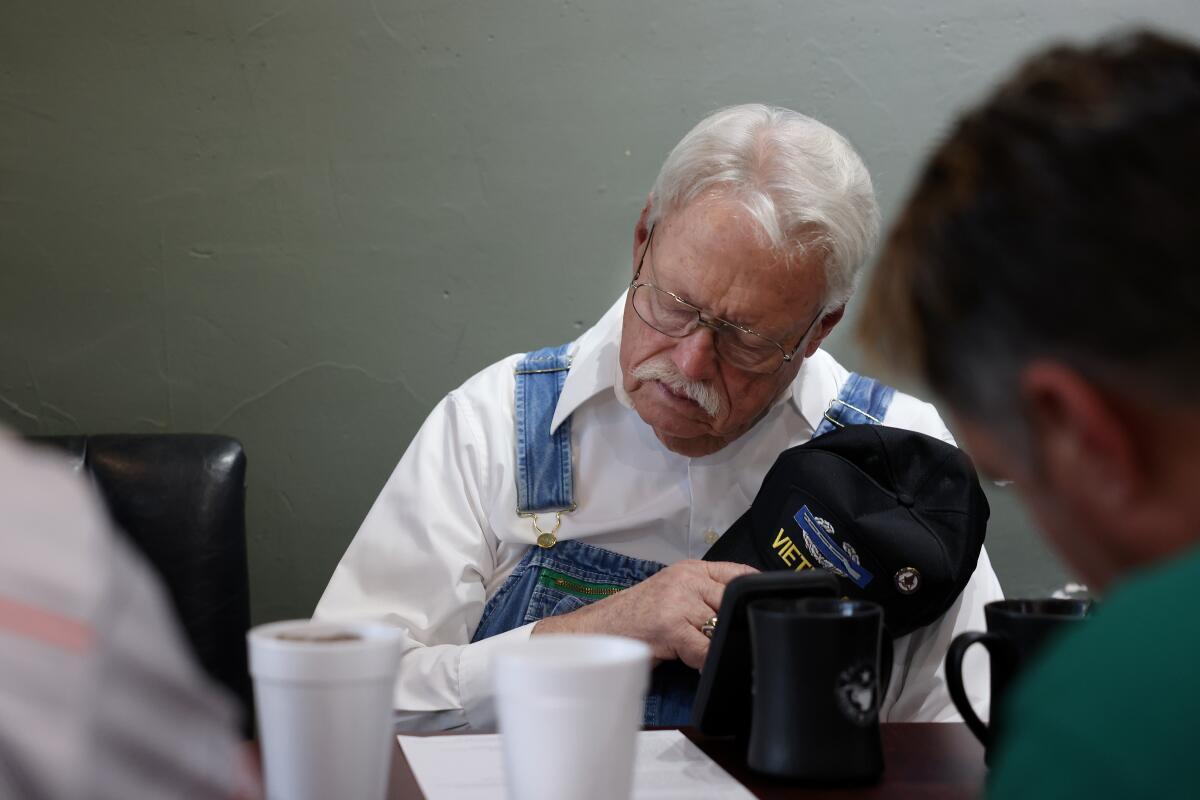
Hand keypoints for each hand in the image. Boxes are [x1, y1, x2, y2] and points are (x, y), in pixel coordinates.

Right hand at [531, 560, 756, 668]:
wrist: (598, 628)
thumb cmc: (636, 616)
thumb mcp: (674, 593)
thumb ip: (706, 594)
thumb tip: (741, 612)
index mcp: (691, 568)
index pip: (740, 573)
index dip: (755, 593)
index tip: (765, 607)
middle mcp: (687, 579)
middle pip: (734, 602)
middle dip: (732, 626)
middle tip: (725, 641)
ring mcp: (679, 601)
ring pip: (721, 627)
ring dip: (714, 645)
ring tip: (695, 650)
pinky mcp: (671, 625)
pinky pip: (706, 650)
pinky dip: (704, 662)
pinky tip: (690, 662)